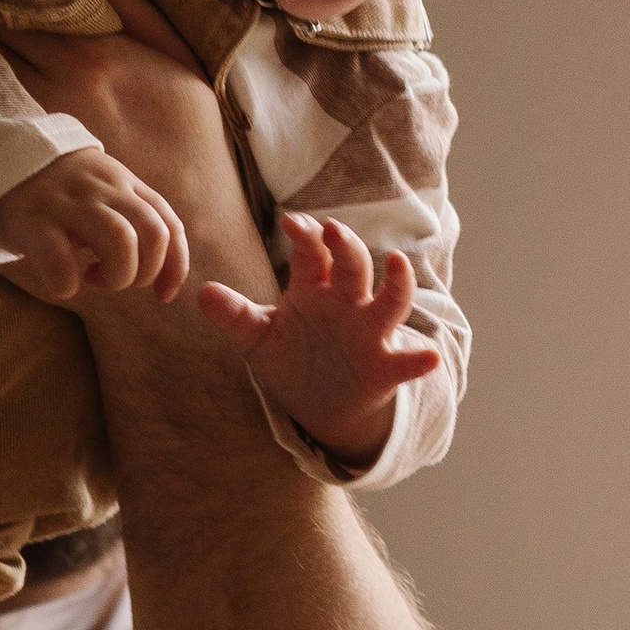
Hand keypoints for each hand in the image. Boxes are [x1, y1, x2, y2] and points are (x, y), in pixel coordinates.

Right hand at [0, 147, 189, 303]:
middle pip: (153, 234)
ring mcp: (68, 203)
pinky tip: (61, 283)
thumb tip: (162, 268)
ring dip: (117, 277)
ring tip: (95, 279)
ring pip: (120, 242)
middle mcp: (101, 189)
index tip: (165, 295)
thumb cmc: (55, 190)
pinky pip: (61, 262)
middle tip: (118, 279)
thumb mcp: (100, 189)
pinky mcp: (32, 221)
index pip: (169, 224)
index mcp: (122, 183)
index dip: (176, 266)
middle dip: (146, 273)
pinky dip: (67, 285)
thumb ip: (130, 213)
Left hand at [198, 212, 438, 465]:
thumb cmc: (291, 359)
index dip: (306, 237)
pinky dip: (419, 360)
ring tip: (397, 264)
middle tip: (333, 230)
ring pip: (390, 301)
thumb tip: (200, 293)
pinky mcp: (385, 367)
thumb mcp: (258, 338)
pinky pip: (406, 362)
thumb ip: (234, 316)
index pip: (313, 254)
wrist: (319, 405)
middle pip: (353, 266)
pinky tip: (429, 358)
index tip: (292, 224)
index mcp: (314, 289)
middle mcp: (347, 303)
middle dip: (346, 247)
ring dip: (397, 283)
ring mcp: (369, 333)